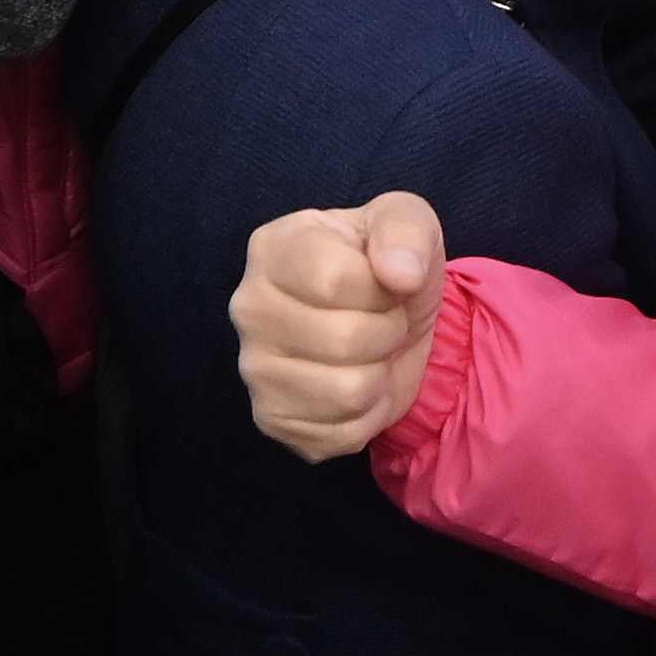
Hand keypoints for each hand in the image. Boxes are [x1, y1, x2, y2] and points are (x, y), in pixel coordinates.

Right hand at [235, 193, 449, 459]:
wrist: (388, 319)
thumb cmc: (387, 263)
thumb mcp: (406, 222)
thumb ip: (405, 231)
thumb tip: (401, 274)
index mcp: (273, 249)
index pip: (333, 279)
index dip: (381, 288)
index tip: (384, 281)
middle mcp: (248, 308)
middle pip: (344, 340)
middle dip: (387, 331)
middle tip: (380, 320)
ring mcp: (254, 369)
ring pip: (347, 391)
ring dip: (380, 373)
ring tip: (368, 350)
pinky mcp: (272, 420)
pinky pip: (341, 433)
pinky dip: (368, 414)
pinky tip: (356, 381)